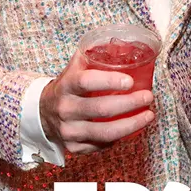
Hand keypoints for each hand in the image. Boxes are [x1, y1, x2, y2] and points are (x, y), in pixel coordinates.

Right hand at [39, 51, 154, 154]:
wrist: (41, 112)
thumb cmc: (66, 87)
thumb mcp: (73, 69)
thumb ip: (92, 55)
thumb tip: (121, 43)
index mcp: (66, 85)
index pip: (86, 82)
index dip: (109, 81)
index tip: (130, 81)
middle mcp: (65, 109)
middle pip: (101, 109)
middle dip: (130, 103)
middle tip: (148, 97)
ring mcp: (68, 131)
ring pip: (105, 133)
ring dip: (132, 124)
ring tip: (148, 115)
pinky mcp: (72, 147)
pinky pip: (101, 145)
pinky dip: (118, 138)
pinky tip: (130, 128)